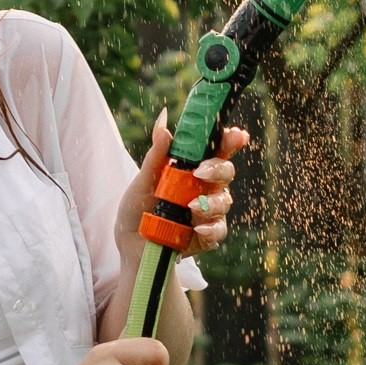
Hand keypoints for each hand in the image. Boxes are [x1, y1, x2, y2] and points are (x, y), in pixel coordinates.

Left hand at [118, 111, 251, 261]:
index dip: (229, 140)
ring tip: (191, 206)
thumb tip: (165, 121)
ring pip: (225, 201)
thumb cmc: (139, 207)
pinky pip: (218, 230)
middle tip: (201, 172)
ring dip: (211, 202)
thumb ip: (157, 153)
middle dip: (219, 168)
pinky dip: (210, 228)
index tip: (234, 134)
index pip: (216, 150)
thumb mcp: (144, 179)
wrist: (131, 243)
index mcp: (193, 169)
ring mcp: (209, 212)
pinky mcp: (207, 235)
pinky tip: (198, 228)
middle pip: (226, 171)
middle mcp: (206, 187)